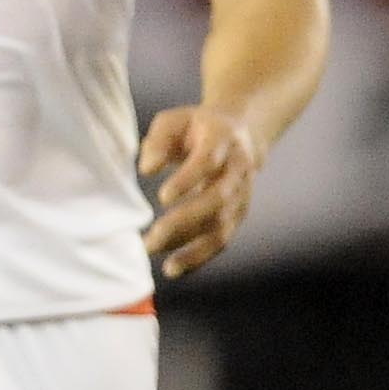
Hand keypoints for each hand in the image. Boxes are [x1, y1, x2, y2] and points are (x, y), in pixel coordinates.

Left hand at [139, 105, 265, 280]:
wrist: (239, 132)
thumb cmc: (195, 127)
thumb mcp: (173, 121)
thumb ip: (158, 141)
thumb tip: (146, 169)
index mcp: (222, 138)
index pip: (207, 161)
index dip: (188, 180)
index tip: (162, 197)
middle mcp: (238, 169)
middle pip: (217, 199)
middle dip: (185, 222)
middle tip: (152, 239)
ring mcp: (242, 194)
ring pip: (223, 226)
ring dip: (193, 249)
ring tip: (165, 267)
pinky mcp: (239, 214)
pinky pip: (222, 240)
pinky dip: (200, 257)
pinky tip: (174, 268)